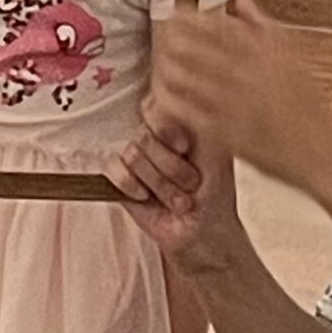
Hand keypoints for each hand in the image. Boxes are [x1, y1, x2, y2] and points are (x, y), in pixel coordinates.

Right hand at [111, 107, 242, 266]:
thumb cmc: (215, 193)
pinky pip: (114, 171)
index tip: (185, 147)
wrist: (204, 231)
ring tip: (178, 201)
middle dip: (171, 167)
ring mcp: (135, 158)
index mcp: (176, 124)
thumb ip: (198, 124)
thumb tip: (177, 101)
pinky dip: (132, 186)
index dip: (166, 129)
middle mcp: (154, 138)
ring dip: (160, 184)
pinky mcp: (120, 180)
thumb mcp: (217, 153)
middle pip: (144, 135)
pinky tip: (146, 198)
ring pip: (133, 155)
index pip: (154, 107)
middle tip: (191, 185)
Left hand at [149, 0, 331, 198]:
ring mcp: (239, 105)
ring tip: (159, 60)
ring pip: (193, 80)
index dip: (193, 17)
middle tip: (160, 33)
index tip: (176, 11)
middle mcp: (251, 76)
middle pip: (201, 49)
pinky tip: (162, 95)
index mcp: (267, 53)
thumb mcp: (293, 58)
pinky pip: (193, 114)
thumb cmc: (310, 106)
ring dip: (171, 67)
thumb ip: (263, 26)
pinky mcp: (230, 134)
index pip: (221, 26)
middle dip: (175, 38)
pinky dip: (174, 102)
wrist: (323, 152)